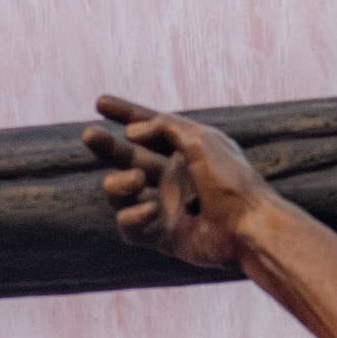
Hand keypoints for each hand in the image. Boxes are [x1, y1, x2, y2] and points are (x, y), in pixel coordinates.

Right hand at [81, 96, 275, 268]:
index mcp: (186, 151)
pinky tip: (150, 210)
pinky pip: (128, 224)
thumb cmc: (231, 181)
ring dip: (120, 183)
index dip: (125, 113)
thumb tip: (131, 133)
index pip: (149, 127)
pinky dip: (133, 215)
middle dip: (107, 146)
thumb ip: (165, 127)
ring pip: (120, 191)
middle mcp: (171, 176)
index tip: (100, 103)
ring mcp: (162, 206)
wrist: (246, 228)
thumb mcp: (202, 140)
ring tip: (137, 181)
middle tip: (90, 135)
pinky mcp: (157, 235)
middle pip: (127, 157)